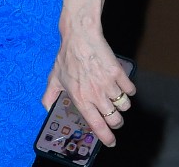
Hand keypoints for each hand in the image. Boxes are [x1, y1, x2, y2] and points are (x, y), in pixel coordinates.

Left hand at [43, 23, 134, 146]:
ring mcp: (109, 85)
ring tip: (115, 99)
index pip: (97, 125)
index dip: (106, 137)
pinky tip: (121, 86)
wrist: (80, 36)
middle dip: (117, 122)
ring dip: (122, 105)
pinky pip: (130, 90)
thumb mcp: (54, 78)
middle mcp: (96, 95)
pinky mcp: (118, 74)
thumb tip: (47, 109)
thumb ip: (49, 96)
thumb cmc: (67, 56)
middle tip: (113, 118)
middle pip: (116, 120)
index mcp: (81, 99)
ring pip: (125, 106)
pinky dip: (128, 90)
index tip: (111, 142)